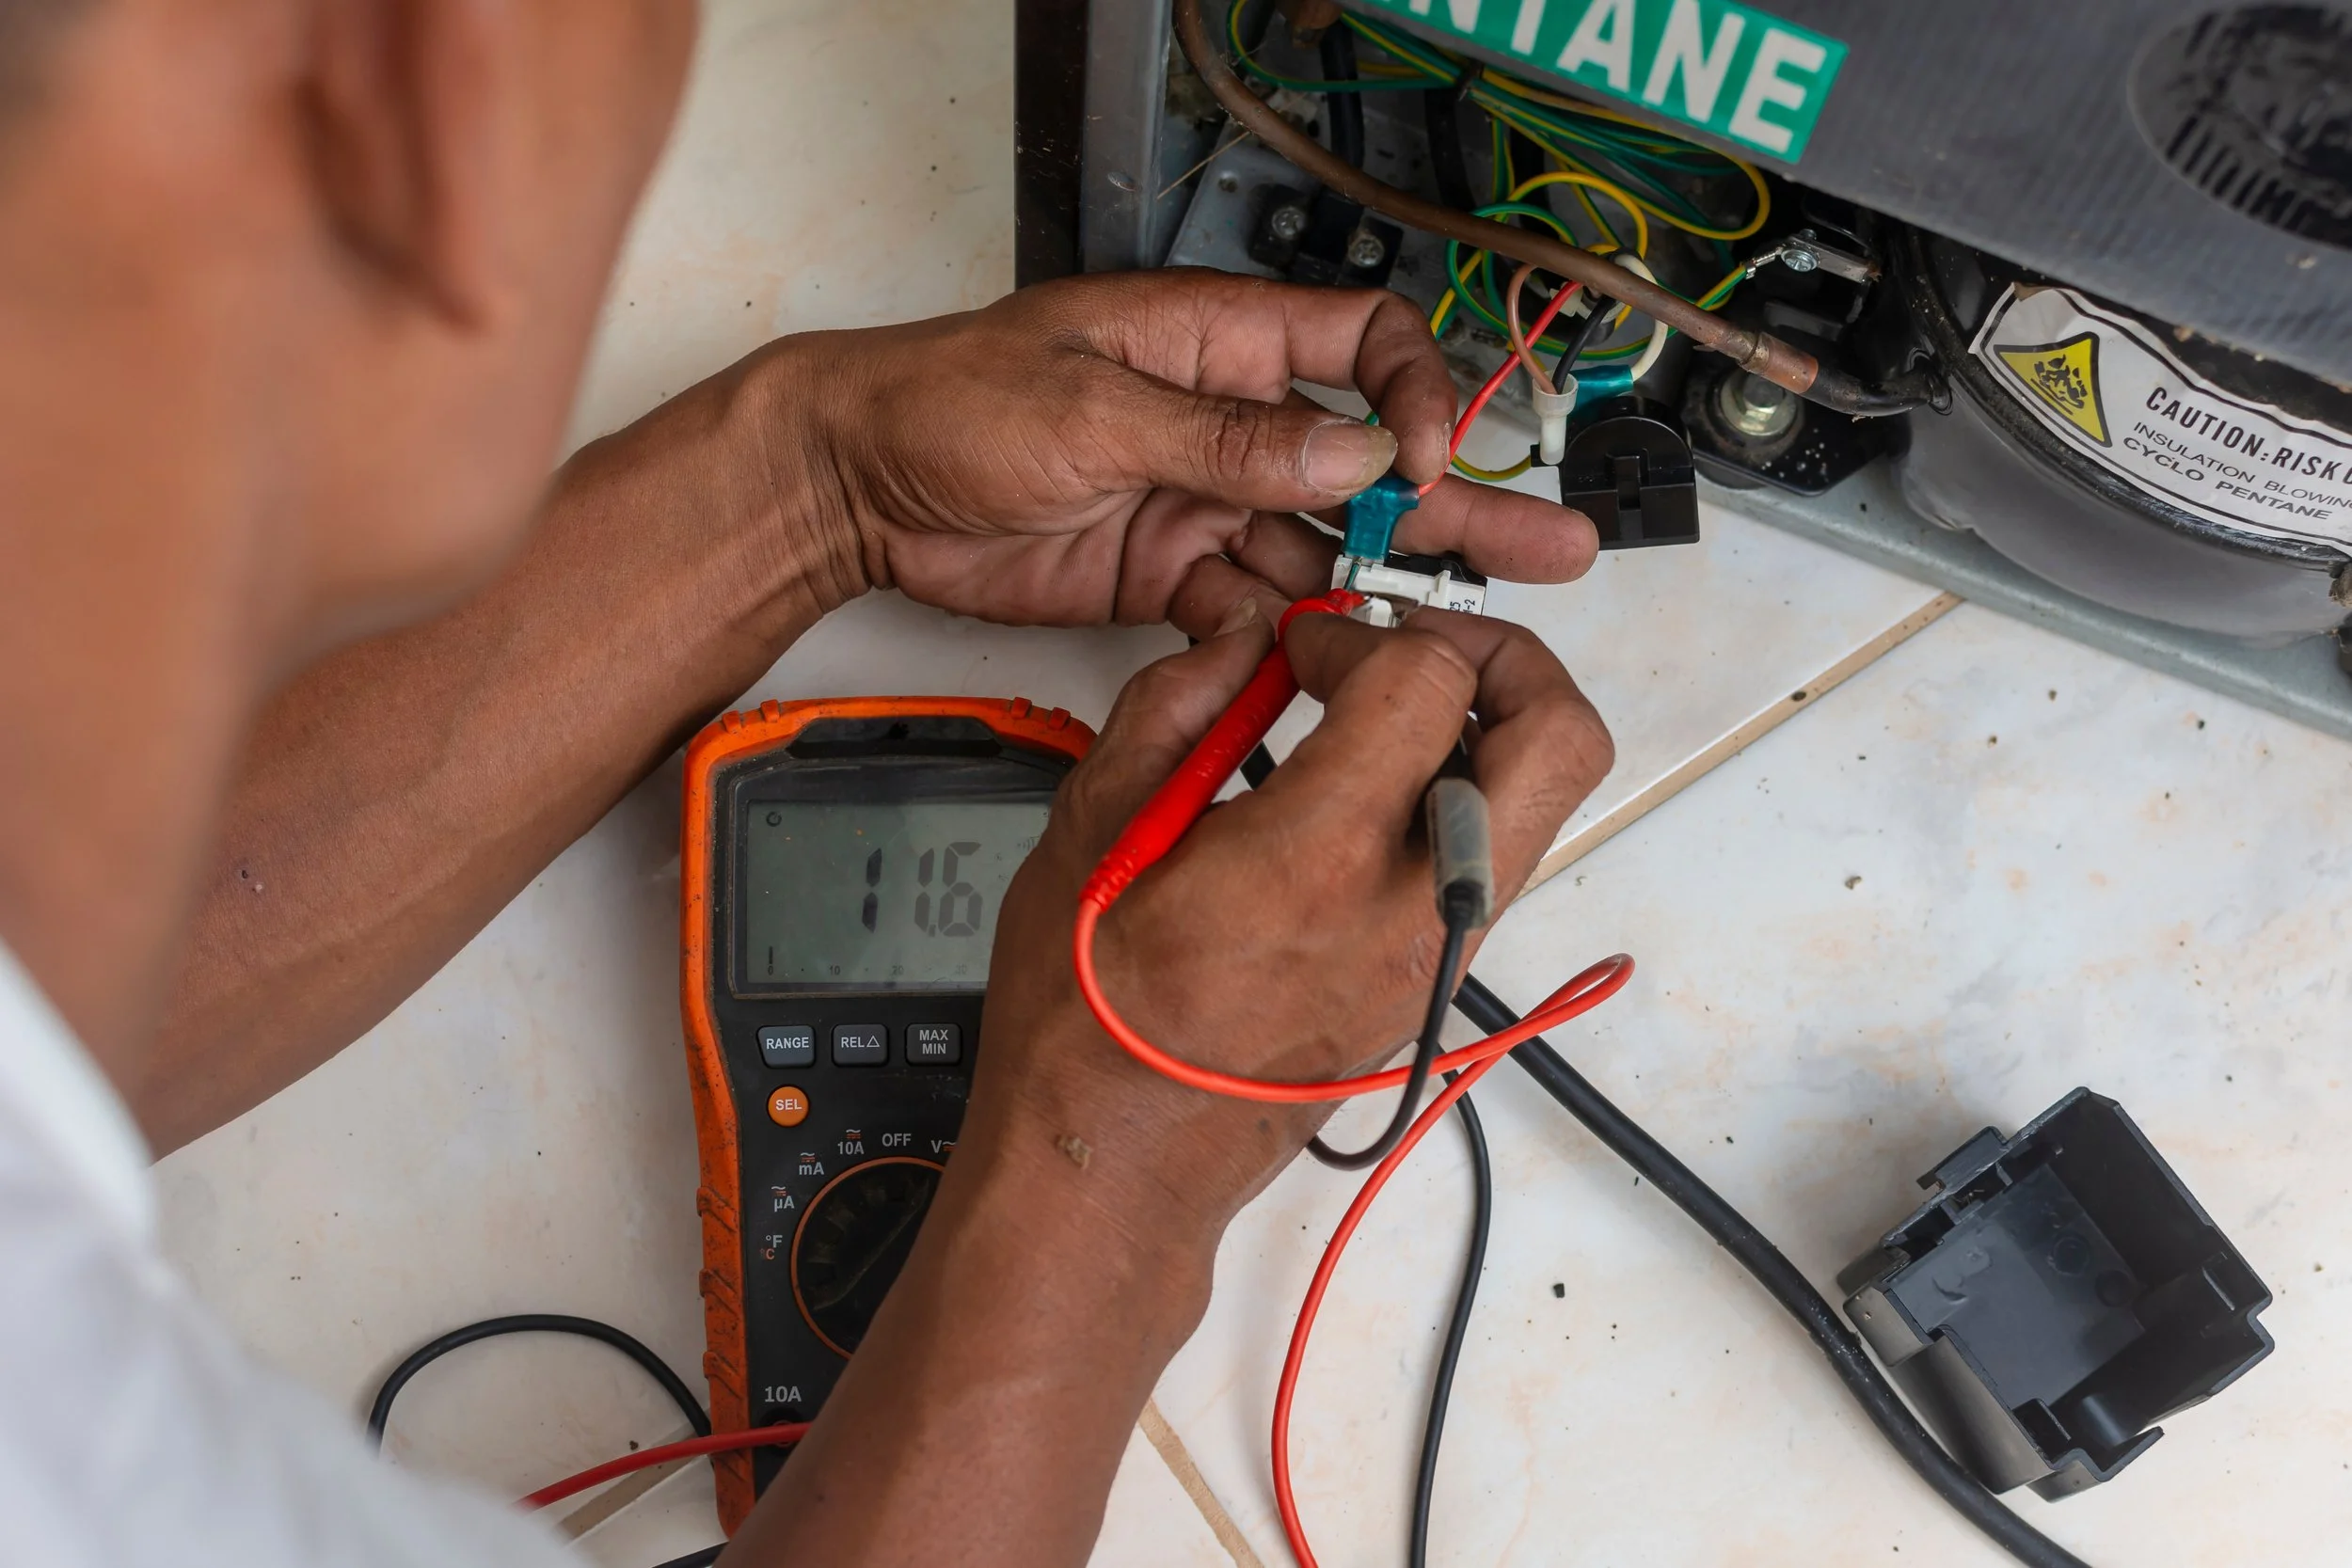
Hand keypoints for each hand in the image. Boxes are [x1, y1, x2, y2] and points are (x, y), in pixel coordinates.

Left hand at [771, 269, 1595, 634]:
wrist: (855, 486)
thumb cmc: (948, 402)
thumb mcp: (1088, 406)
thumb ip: (1221, 437)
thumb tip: (1348, 452)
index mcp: (1214, 342)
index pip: (1359, 345)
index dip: (1411, 398)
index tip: (1420, 464)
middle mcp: (1224, 422)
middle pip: (1366, 464)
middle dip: (1457, 507)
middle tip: (1551, 549)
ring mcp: (1200, 503)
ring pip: (1322, 547)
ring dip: (1396, 588)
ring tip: (1478, 633)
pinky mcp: (1167, 577)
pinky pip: (1254, 612)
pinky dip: (1291, 641)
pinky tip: (1338, 667)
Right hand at [955, 599, 1613, 1249]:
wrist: (1119, 1156)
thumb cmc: (1092, 1019)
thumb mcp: (1094, 826)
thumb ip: (1176, 704)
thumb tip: (1235, 640)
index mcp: (1320, 857)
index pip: (1430, 682)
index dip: (1366, 635)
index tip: (1306, 650)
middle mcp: (1409, 907)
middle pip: (1561, 739)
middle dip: (1506, 659)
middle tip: (1417, 647)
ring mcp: (1437, 952)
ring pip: (1544, 803)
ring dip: (1489, 731)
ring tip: (1387, 717)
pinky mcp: (1434, 980)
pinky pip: (1494, 860)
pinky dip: (1460, 798)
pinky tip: (1365, 791)